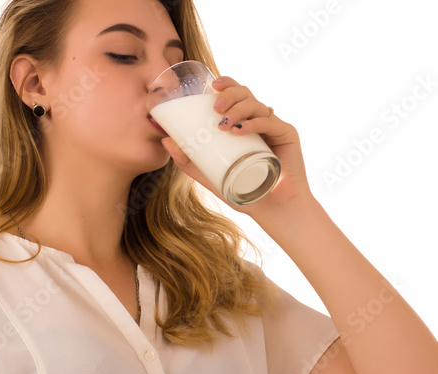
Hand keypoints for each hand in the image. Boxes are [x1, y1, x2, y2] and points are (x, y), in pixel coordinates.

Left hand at [161, 76, 313, 220]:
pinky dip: (254, 123)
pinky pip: (270, 122)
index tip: (211, 86)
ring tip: (224, 123)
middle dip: (230, 95)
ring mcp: (275, 127)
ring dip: (239, 108)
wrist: (272, 210)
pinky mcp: (288, 135)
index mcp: (245, 124)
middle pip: (247, 94)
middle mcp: (261, 122)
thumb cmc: (243, 192)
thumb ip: (188, 161)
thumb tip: (165, 140)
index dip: (226, 84)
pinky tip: (241, 129)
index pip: (237, 95)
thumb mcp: (209, 175)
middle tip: (215, 108)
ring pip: (257, 105)